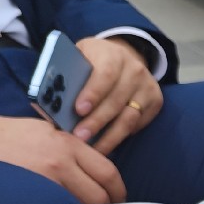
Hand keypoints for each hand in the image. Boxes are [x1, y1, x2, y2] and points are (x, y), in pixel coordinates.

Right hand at [0, 115, 125, 203]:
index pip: (108, 172)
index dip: (118, 191)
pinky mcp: (30, 194)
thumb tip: (96, 171)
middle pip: (99, 195)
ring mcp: (45, 180)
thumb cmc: (13, 135)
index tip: (118, 199)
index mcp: (70, 144)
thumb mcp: (50, 131)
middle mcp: (62, 162)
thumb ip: (74, 149)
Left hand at [72, 37, 161, 154]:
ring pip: (129, 117)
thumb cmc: (93, 62)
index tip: (79, 110)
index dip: (92, 93)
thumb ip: (67, 74)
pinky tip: (106, 144)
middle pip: (116, 100)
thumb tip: (48, 100)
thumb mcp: (79, 58)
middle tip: (79, 137)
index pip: (105, 74)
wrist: (125, 58)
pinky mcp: (155, 101)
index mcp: (112, 54)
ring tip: (93, 149)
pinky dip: (121, 136)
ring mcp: (147, 86)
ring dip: (110, 136)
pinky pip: (137, 124)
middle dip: (96, 122)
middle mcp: (134, 69)